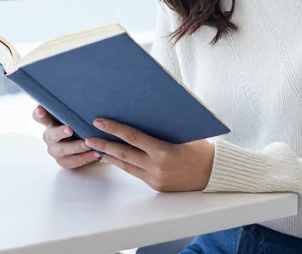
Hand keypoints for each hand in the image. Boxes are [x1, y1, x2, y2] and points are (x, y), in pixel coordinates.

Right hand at [33, 105, 101, 168]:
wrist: (86, 142)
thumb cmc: (79, 123)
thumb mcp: (76, 114)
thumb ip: (74, 107)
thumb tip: (83, 87)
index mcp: (50, 122)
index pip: (39, 116)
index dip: (39, 113)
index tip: (41, 110)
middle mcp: (50, 136)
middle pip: (51, 135)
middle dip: (60, 132)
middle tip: (70, 130)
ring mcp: (55, 150)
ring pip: (62, 150)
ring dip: (75, 147)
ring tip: (88, 144)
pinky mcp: (63, 161)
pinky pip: (72, 161)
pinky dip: (84, 158)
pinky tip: (95, 154)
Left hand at [85, 118, 214, 191]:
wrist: (213, 173)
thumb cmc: (200, 148)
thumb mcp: (181, 134)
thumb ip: (160, 128)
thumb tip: (140, 114)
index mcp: (163, 151)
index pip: (132, 136)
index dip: (114, 128)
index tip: (99, 121)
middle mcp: (156, 166)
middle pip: (123, 153)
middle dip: (104, 144)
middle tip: (88, 136)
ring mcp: (155, 178)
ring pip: (126, 166)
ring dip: (109, 156)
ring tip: (96, 147)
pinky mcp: (156, 186)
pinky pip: (135, 173)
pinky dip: (123, 165)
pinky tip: (114, 158)